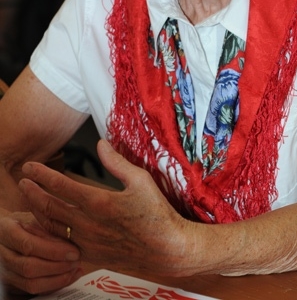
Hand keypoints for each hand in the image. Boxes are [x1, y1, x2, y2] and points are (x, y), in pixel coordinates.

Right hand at [0, 209, 80, 294]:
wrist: (7, 233)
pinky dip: (54, 285)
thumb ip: (49, 228)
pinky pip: (33, 290)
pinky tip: (69, 276)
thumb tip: (70, 242)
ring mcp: (6, 271)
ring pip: (30, 284)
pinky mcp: (13, 283)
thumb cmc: (24, 221)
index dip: (53, 251)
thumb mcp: (34, 217)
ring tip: (75, 269)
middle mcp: (2, 254)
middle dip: (57, 267)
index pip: (29, 245)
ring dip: (57, 279)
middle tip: (76, 260)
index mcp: (7, 231)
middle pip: (29, 268)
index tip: (73, 251)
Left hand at [19, 140, 192, 276]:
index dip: (42, 175)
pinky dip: (49, 235)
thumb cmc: (158, 214)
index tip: (30, 167)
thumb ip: (117, 162)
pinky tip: (45, 229)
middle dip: (32, 193)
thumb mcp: (141, 180)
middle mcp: (88, 225)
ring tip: (29, 202)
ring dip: (37, 213)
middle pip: (49, 208)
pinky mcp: (91, 257)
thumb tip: (101, 144)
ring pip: (52, 229)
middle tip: (22, 182)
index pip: (61, 186)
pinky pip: (62, 246)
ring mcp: (88, 244)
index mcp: (99, 203)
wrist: (168, 251)